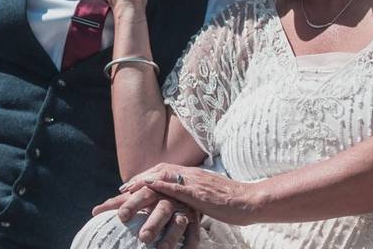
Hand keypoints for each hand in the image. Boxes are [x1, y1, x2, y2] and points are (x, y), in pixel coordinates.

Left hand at [93, 188, 198, 248]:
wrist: (186, 188)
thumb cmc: (154, 195)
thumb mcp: (138, 196)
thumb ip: (118, 203)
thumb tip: (94, 212)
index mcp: (154, 190)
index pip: (142, 195)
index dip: (132, 205)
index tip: (121, 216)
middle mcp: (170, 199)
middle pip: (162, 209)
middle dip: (153, 223)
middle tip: (143, 237)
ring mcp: (184, 209)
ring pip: (179, 222)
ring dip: (171, 236)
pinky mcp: (195, 221)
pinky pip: (194, 233)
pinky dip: (190, 244)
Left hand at [120, 163, 260, 226]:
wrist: (250, 200)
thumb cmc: (231, 202)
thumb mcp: (207, 196)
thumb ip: (193, 195)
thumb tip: (182, 201)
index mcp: (192, 175)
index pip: (163, 171)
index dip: (145, 177)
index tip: (129, 185)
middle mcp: (191, 174)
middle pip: (158, 171)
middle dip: (138, 179)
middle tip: (122, 189)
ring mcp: (195, 182)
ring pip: (164, 176)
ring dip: (144, 181)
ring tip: (128, 188)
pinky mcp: (200, 193)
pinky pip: (178, 186)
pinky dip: (162, 184)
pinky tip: (150, 185)